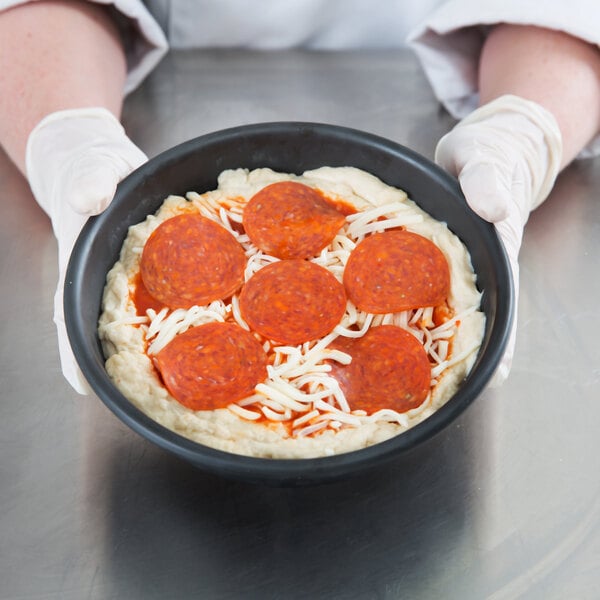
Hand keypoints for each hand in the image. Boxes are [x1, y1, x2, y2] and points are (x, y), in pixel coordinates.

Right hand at [26, 107, 147, 393]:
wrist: (97, 159)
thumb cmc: (91, 166)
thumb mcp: (90, 169)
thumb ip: (88, 183)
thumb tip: (88, 201)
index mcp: (79, 258)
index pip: (71, 310)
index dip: (73, 350)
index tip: (80, 385)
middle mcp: (94, 273)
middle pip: (92, 325)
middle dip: (102, 362)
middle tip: (122, 398)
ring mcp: (114, 272)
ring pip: (119, 317)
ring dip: (131, 347)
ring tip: (155, 382)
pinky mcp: (137, 266)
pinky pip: (147, 296)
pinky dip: (158, 318)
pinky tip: (180, 337)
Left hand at [435, 95, 562, 384]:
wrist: (479, 149)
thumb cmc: (488, 153)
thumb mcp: (486, 158)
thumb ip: (488, 180)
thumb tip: (493, 210)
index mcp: (496, 243)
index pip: (503, 297)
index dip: (498, 337)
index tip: (495, 374)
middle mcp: (481, 258)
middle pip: (481, 311)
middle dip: (473, 350)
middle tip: (461, 391)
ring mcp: (458, 259)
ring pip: (454, 304)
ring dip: (444, 335)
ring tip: (426, 375)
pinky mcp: (438, 253)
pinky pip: (428, 285)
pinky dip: (417, 307)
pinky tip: (399, 329)